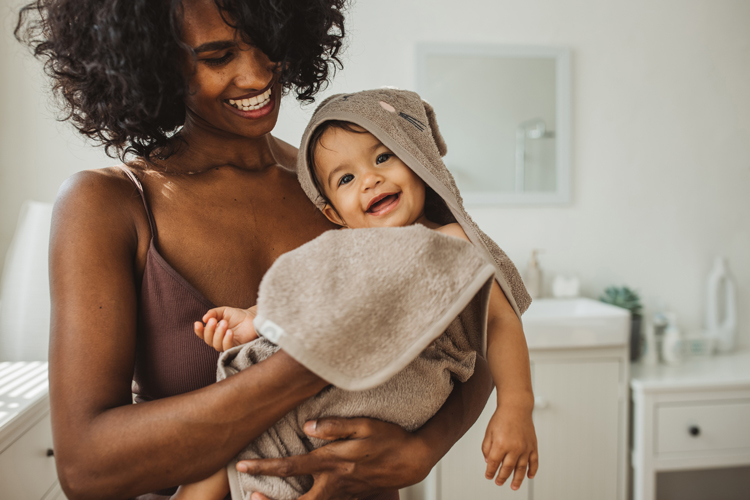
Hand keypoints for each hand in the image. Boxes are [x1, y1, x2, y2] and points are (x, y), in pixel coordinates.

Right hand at [194, 305, 257, 351]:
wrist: (252, 317)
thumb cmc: (237, 315)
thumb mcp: (223, 311)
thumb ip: (213, 313)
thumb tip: (204, 319)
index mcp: (213, 332)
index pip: (203, 334)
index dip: (199, 330)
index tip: (198, 323)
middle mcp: (218, 340)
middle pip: (208, 340)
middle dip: (209, 330)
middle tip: (214, 320)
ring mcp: (226, 344)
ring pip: (216, 345)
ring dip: (218, 334)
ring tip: (224, 323)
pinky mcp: (235, 347)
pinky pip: (227, 348)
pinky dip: (227, 340)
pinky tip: (229, 332)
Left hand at [235, 417, 431, 499]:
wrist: (413, 460)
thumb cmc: (390, 438)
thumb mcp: (365, 425)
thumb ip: (335, 426)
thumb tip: (307, 427)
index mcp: (332, 463)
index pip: (290, 466)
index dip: (264, 467)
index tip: (241, 465)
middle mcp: (333, 483)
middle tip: (249, 496)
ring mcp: (341, 493)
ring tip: (262, 499)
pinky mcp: (349, 496)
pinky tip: (298, 497)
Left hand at [482, 404, 538, 489]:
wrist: (516, 407)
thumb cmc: (502, 418)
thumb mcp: (489, 432)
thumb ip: (487, 447)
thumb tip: (488, 461)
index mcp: (500, 444)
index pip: (493, 463)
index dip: (490, 471)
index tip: (488, 476)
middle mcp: (514, 448)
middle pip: (507, 468)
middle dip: (502, 477)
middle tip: (499, 482)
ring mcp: (525, 448)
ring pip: (521, 468)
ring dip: (517, 479)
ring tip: (514, 486)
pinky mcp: (533, 446)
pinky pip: (534, 462)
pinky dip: (532, 470)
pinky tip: (529, 476)